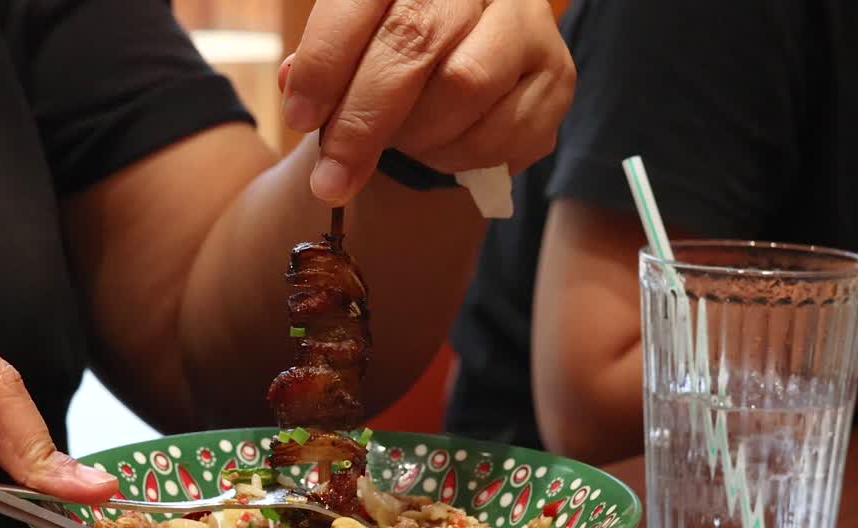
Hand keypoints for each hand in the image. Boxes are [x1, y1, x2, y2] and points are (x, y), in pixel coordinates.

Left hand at [279, 0, 574, 204]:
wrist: (473, 51)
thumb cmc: (400, 47)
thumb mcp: (357, 39)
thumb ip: (327, 61)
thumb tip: (299, 92)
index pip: (361, 1)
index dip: (325, 63)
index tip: (300, 119)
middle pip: (415, 41)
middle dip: (364, 122)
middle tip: (332, 180)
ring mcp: (527, 21)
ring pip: (465, 86)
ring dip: (418, 136)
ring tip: (401, 146)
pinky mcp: (558, 74)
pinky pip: (504, 131)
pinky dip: (460, 157)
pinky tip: (443, 151)